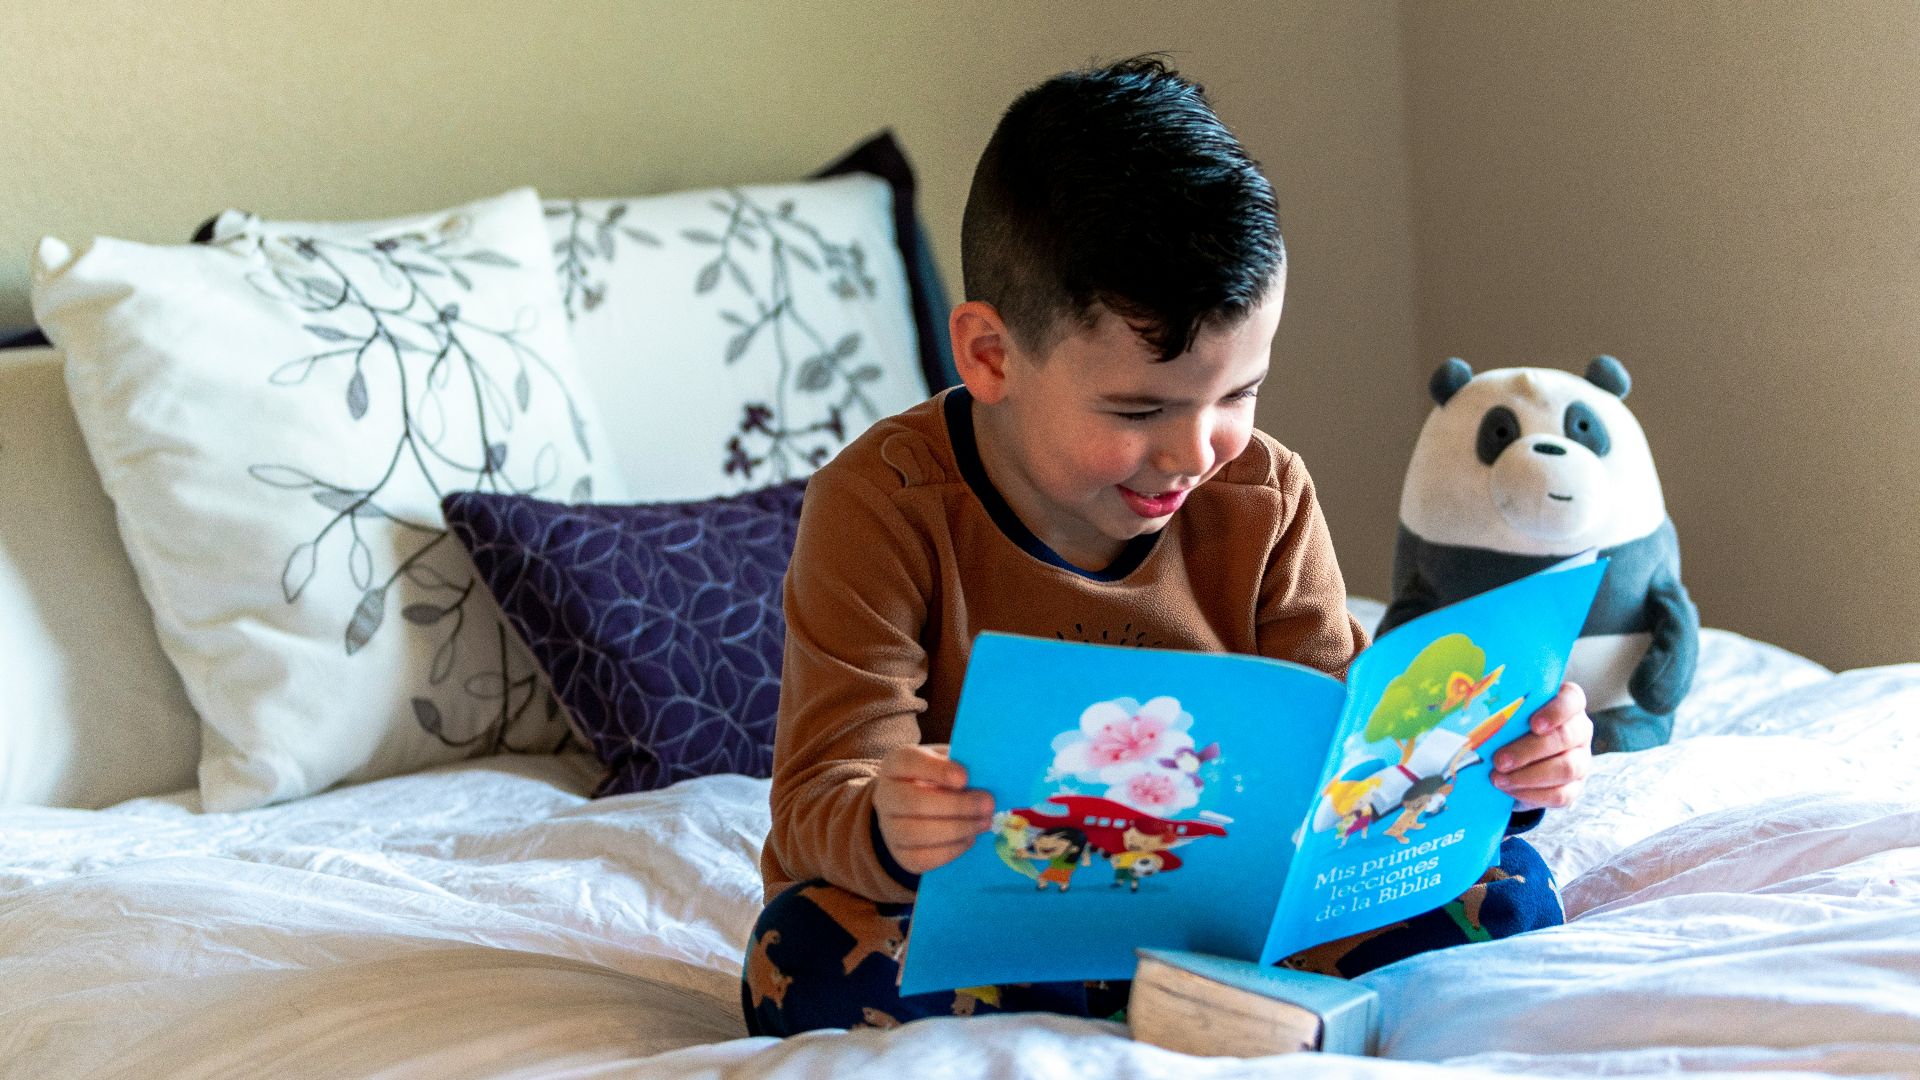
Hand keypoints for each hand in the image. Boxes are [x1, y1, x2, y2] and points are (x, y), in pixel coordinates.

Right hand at [873, 743, 994, 874]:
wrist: (918, 808)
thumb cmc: (938, 779)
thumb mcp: (946, 762)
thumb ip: (961, 765)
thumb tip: (985, 777)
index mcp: (895, 765)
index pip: (907, 762)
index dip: (936, 770)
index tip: (965, 777)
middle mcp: (885, 795)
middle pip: (912, 802)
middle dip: (955, 805)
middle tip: (988, 804)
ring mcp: (889, 828)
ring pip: (917, 833)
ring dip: (957, 829)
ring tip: (984, 822)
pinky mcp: (900, 854)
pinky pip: (923, 858)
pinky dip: (951, 850)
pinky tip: (970, 838)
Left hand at [1493, 682, 1592, 811]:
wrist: (1516, 761)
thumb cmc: (1511, 727)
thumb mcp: (1508, 715)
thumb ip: (1503, 712)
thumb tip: (1476, 719)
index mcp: (1567, 704)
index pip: (1571, 700)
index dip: (1555, 712)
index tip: (1533, 724)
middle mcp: (1579, 730)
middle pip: (1564, 738)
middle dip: (1529, 750)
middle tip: (1499, 760)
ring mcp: (1580, 760)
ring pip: (1566, 768)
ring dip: (1529, 776)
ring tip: (1498, 779)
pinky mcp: (1574, 787)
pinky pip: (1561, 795)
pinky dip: (1532, 794)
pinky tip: (1510, 790)